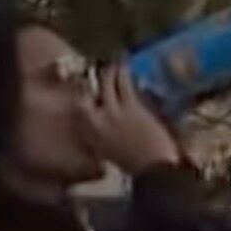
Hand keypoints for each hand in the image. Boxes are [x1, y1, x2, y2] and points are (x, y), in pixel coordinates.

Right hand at [78, 61, 180, 175]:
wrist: (151, 167)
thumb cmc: (133, 163)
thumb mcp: (108, 150)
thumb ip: (102, 134)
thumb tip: (102, 119)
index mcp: (89, 134)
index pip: (80, 108)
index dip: (82, 96)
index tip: (85, 87)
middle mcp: (96, 121)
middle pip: (90, 93)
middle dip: (94, 80)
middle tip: (99, 68)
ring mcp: (112, 112)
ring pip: (106, 85)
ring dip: (109, 72)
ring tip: (113, 63)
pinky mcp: (130, 106)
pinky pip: (124, 84)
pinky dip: (123, 73)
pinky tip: (125, 66)